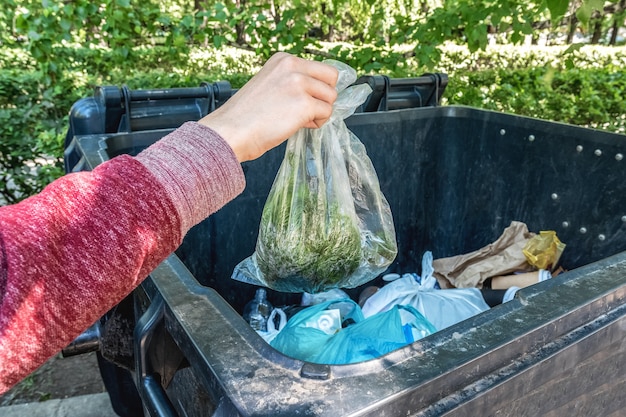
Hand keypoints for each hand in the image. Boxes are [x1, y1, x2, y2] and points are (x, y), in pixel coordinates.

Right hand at [199, 52, 338, 161]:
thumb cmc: (246, 115)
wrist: (231, 131)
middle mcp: (292, 66)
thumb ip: (291, 81)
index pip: (320, 69)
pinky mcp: (305, 104)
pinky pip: (326, 114)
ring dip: (319, 111)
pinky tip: (298, 125)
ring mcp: (299, 84)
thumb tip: (317, 91)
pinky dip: (316, 123)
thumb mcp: (269, 84)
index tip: (300, 100)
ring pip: (331, 98)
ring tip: (298, 119)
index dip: (315, 88)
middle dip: (323, 96)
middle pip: (331, 79)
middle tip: (305, 110)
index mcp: (283, 59)